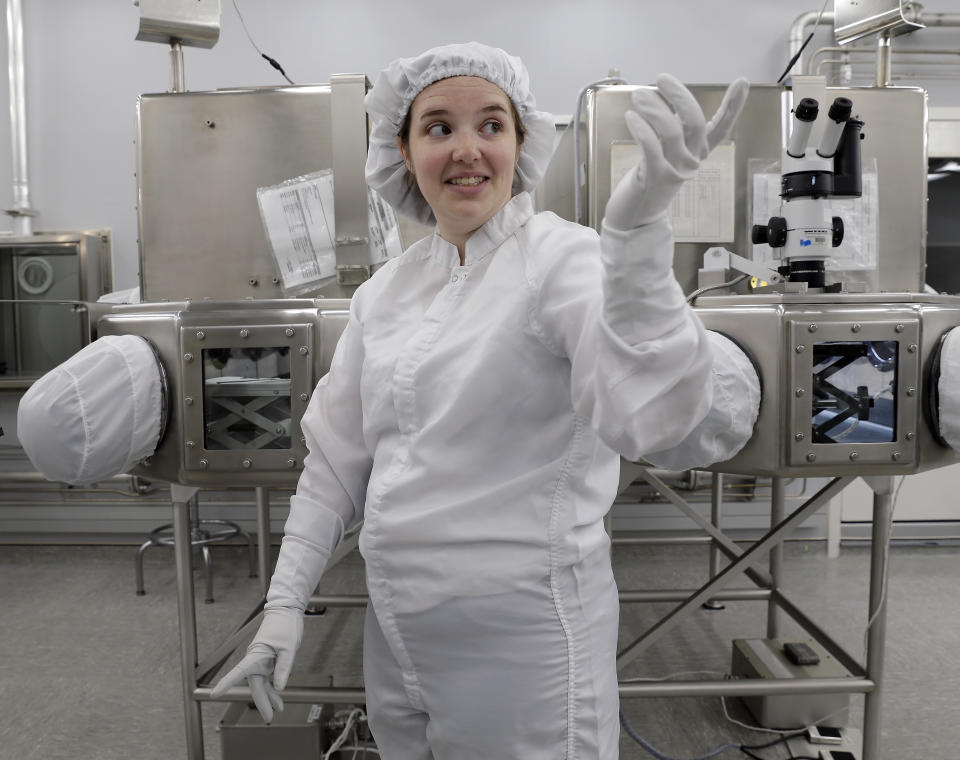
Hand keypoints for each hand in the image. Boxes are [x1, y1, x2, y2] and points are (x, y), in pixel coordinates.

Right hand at [210, 607, 303, 722]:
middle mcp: (255, 659)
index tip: (215, 694)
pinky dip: (273, 688)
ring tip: (278, 709)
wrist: (287, 611)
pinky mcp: (267, 661)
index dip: (226, 683)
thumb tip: (280, 687)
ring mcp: (261, 661)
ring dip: (269, 697)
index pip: (239, 672)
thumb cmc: (285, 624)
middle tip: (268, 717)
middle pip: (255, 685)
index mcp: (256, 655)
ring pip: (262, 684)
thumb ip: (284, 667)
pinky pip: (268, 678)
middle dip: (261, 702)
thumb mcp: (288, 647)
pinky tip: (278, 697)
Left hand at [603, 74, 748, 230]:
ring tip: (639, 95)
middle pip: (694, 122)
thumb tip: (673, 99)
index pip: (722, 127)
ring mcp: (675, 170)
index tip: (742, 82)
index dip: (733, 106)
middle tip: (662, 78)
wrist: (636, 217)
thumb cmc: (650, 179)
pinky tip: (631, 117)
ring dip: (653, 108)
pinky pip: (650, 147)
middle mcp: (692, 161)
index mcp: (698, 153)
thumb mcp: (667, 152)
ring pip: (671, 131)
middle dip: (679, 95)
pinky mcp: (655, 177)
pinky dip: (641, 128)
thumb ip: (675, 129)